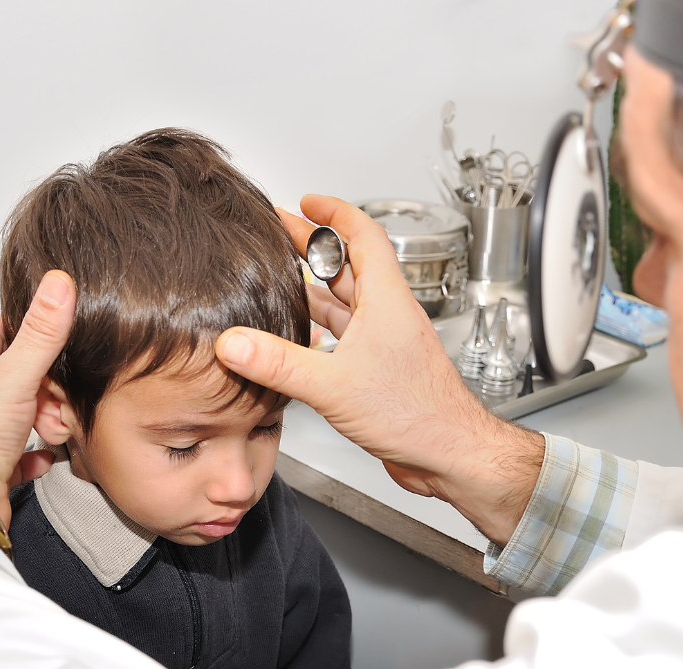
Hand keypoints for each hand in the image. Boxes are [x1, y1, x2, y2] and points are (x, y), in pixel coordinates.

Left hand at [0, 271, 75, 527]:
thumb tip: (59, 284)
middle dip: (49, 386)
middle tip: (60, 396)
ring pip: (23, 414)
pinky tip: (46, 455)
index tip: (54, 330)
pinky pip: (23, 453)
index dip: (26, 328)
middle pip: (18, 377)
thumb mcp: (15, 376)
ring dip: (48, 420)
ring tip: (54, 429)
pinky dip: (39, 453)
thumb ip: (42, 333)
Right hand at [216, 195, 543, 544]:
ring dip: (315, 286)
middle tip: (279, 231)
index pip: (363, 235)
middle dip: (313, 246)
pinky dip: (320, 327)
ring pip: (346, 301)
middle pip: (349, 265)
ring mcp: (385, 342)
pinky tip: (299, 335)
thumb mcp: (333, 385)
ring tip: (280, 275)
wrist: (448, 453)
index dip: (334, 213)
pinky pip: (345, 335)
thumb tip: (233, 343)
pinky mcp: (380, 369)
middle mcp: (388, 315)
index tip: (308, 201)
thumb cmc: (417, 415)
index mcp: (386, 300)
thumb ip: (278, 362)